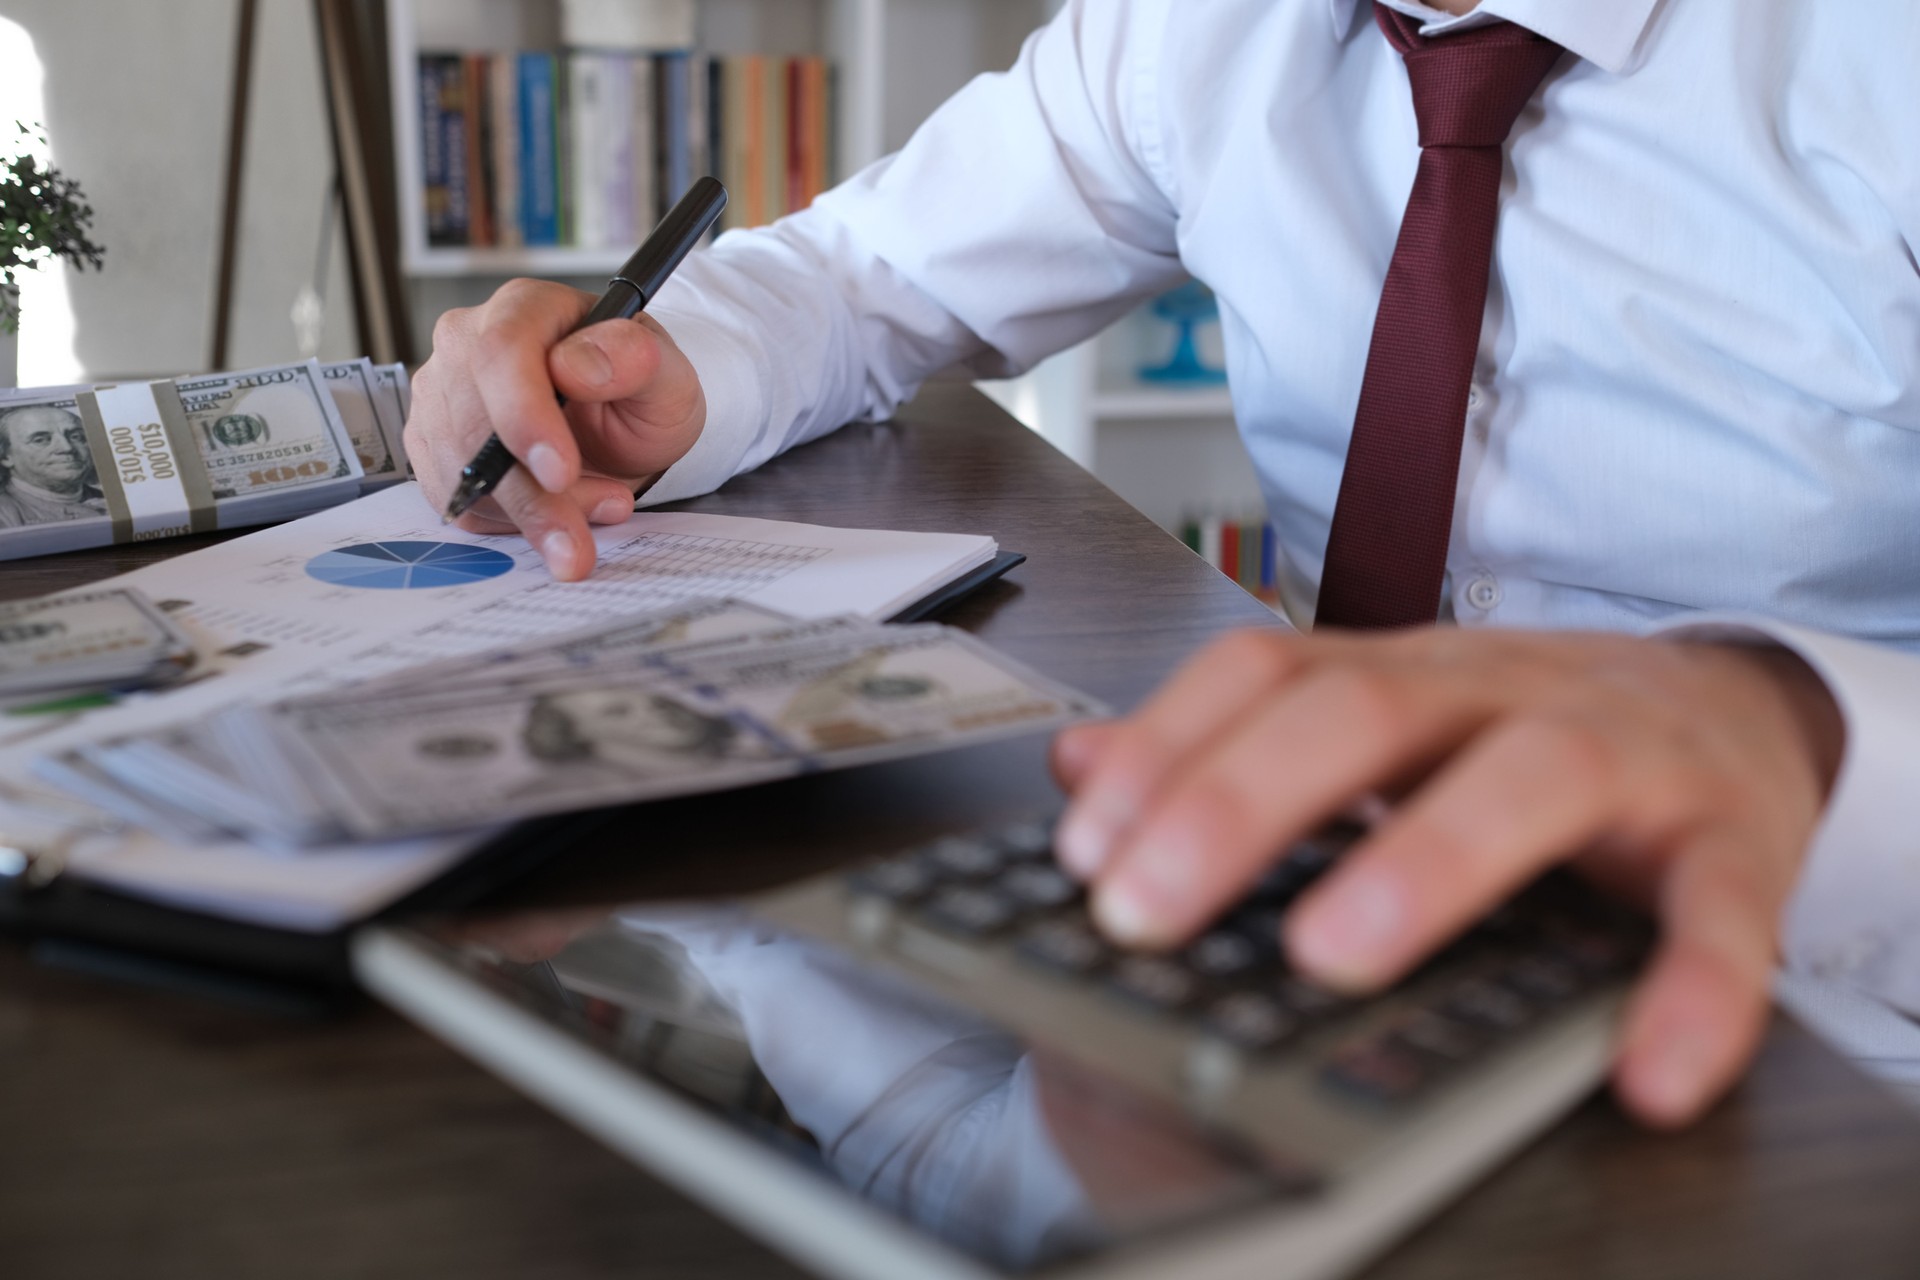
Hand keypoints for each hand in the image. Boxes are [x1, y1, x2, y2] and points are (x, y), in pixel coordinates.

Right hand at [404, 280, 707, 580]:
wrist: (619, 424)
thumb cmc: (638, 390)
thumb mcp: (665, 373)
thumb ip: (634, 360)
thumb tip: (578, 366)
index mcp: (525, 309)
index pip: (502, 352)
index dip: (524, 416)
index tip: (560, 473)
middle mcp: (467, 344)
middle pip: (473, 423)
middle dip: (531, 495)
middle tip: (578, 542)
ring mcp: (442, 395)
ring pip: (461, 471)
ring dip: (528, 516)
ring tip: (592, 519)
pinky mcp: (433, 446)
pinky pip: (457, 499)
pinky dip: (508, 525)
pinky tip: (557, 518)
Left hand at [1050, 627, 1844, 1126]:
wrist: (1733, 704)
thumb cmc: (1528, 727)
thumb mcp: (1379, 717)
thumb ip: (1232, 740)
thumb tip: (1079, 765)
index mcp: (1401, 674)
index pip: (1262, 672)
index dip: (1164, 749)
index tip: (1083, 848)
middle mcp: (1498, 692)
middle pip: (1362, 715)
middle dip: (1239, 806)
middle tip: (1146, 910)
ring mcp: (1622, 755)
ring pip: (1529, 778)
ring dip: (1424, 865)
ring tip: (1332, 958)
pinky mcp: (1727, 839)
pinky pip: (1717, 911)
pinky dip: (1690, 992)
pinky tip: (1641, 1072)